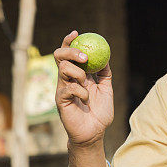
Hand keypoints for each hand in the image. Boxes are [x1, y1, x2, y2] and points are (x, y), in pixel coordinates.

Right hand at [54, 30, 113, 146]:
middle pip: (59, 56)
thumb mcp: (106, 89)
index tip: (76, 33)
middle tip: (84, 57)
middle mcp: (66, 79)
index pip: (68, 53)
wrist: (94, 133)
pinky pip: (68, 88)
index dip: (69, 41)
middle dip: (70, 51)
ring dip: (78, 72)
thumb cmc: (99, 112)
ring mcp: (62, 89)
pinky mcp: (60, 100)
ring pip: (63, 69)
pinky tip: (86, 99)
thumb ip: (104, 73)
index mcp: (76, 74)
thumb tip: (106, 56)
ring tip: (86, 83)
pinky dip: (81, 91)